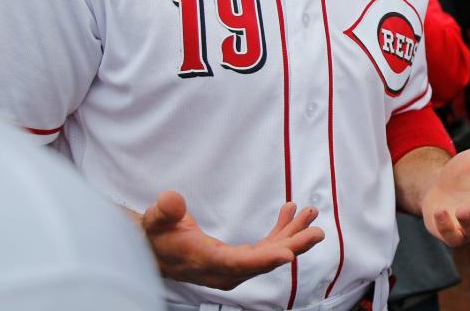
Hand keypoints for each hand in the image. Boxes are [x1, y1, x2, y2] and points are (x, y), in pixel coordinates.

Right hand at [134, 191, 323, 290]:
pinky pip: (264, 248)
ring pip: (268, 254)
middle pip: (262, 261)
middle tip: (317, 231)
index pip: (239, 263)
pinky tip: (291, 214)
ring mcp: (232, 265)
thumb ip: (164, 211)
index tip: (289, 254)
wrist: (152, 248)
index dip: (265, 259)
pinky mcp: (236, 258)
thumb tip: (172, 200)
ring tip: (310, 214)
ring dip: (292, 234)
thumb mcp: (155, 220)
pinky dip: (280, 232)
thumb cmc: (156, 234)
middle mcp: (223, 269)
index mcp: (205, 261)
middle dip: (292, 246)